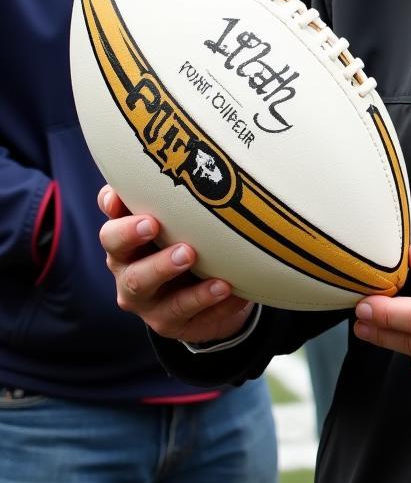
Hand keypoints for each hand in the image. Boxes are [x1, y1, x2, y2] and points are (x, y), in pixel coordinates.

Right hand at [96, 185, 254, 344]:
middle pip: (115, 250)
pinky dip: (205, 298)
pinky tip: (226, 286)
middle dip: (130, 235)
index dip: (112, 207)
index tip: (118, 196)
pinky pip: (184, 312)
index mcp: (130, 236)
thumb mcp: (190, 222)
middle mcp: (127, 265)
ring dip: (164, 267)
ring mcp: (145, 298)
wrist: (215, 299)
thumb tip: (198, 160)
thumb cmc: (197, 244)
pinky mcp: (167, 323)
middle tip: (152, 224)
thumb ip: (186, 198)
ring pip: (141, 284)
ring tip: (191, 254)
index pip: (112, 216)